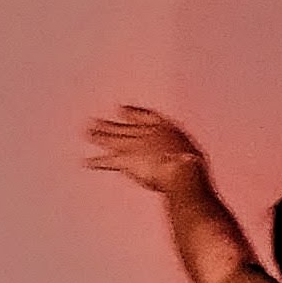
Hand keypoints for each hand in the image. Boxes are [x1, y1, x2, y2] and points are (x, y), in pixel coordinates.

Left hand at [85, 104, 210, 193]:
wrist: (183, 173)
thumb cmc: (195, 170)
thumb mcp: (195, 161)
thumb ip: (186, 160)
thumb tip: (191, 168)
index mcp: (167, 129)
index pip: (146, 116)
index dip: (133, 113)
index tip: (121, 109)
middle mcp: (147, 133)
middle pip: (126, 127)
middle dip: (111, 125)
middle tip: (95, 121)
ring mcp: (136, 145)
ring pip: (114, 139)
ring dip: (99, 136)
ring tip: (87, 132)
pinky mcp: (126, 160)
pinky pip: (108, 161)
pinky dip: (97, 162)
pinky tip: (86, 162)